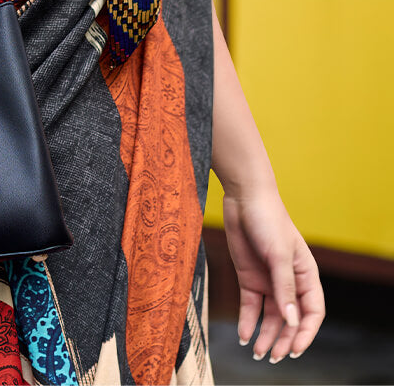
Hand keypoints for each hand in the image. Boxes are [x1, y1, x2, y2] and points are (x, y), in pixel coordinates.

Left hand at [223, 189, 324, 362]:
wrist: (244, 198)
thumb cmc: (269, 220)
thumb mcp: (279, 255)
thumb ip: (284, 288)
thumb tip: (291, 321)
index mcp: (306, 275)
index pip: (312, 312)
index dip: (305, 332)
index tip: (295, 350)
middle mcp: (289, 281)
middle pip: (290, 319)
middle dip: (283, 339)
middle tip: (273, 357)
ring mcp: (268, 280)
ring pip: (270, 316)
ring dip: (266, 335)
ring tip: (258, 352)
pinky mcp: (249, 277)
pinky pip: (250, 305)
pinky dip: (248, 321)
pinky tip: (244, 334)